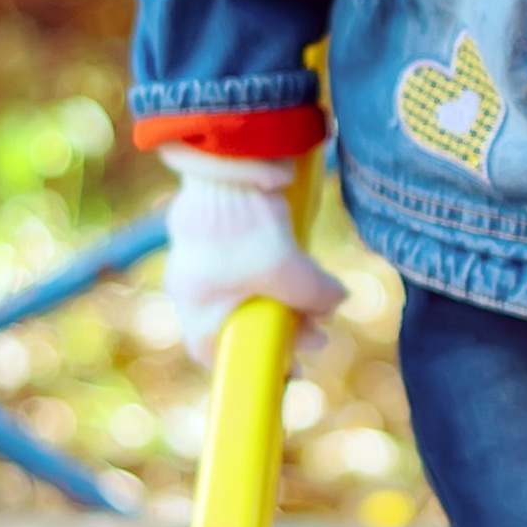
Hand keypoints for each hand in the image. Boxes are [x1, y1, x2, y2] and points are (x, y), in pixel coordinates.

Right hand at [162, 150, 346, 369]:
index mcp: (195, 304)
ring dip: (279, 295)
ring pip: (244, 288)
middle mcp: (190, 282)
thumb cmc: (246, 226)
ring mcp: (200, 253)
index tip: (287, 366)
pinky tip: (296, 254)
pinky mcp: (213, 227)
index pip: (213, 352)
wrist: (227, 160)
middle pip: (236, 321)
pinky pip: (243, 259)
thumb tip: (335, 302)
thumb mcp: (291, 271)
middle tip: (317, 332)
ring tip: (314, 292)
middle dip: (280, 327)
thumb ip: (317, 298)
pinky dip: (271, 264)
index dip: (250, 363)